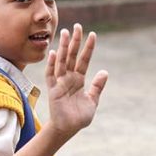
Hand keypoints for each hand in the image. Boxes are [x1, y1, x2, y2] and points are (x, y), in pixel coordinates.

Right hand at [45, 24, 108, 139]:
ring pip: (62, 61)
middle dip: (75, 42)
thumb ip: (97, 86)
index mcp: (79, 80)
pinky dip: (52, 64)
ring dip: (64, 47)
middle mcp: (69, 78)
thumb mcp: (92, 101)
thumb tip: (105, 71)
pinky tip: (54, 53)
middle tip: (77, 26)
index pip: (84, 60)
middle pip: (72, 56)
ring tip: (65, 33)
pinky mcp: (53, 90)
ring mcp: (60, 83)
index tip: (92, 35)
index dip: (88, 48)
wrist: (68, 129)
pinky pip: (51, 75)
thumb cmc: (79, 117)